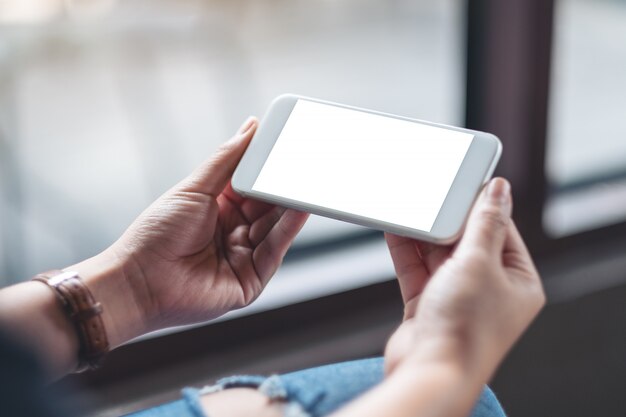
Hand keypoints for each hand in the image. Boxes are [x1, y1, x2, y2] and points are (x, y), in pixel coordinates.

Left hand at [75, 117, 307, 345]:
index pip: (252, 186)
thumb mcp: (194, 188)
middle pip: (267, 207)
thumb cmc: (157, 233)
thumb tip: (251, 126)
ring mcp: (243, 257)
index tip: (286, 146)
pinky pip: (274, 252)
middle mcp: (233, 233)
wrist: (138, 280)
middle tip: (303, 164)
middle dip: (284, 187)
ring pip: (275, 228)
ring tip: (307, 183)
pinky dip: (288, 231)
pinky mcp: (251, 282)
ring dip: (291, 207)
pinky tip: (299, 210)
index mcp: (218, 209)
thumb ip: (227, 159)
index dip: (268, 168)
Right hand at [384, 178, 544, 381]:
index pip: (502, 230)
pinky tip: (396, 229)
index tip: (464, 181)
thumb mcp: (479, 262)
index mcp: (518, 281)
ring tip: (410, 207)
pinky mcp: (429, 305)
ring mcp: (458, 298)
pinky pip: (417, 270)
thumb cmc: (465, 326)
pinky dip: (406, 251)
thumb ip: (485, 223)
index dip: (483, 205)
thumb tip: (500, 189)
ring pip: (439, 255)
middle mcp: (490, 290)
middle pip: (468, 240)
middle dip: (448, 219)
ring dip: (423, 234)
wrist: (430, 372)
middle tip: (433, 193)